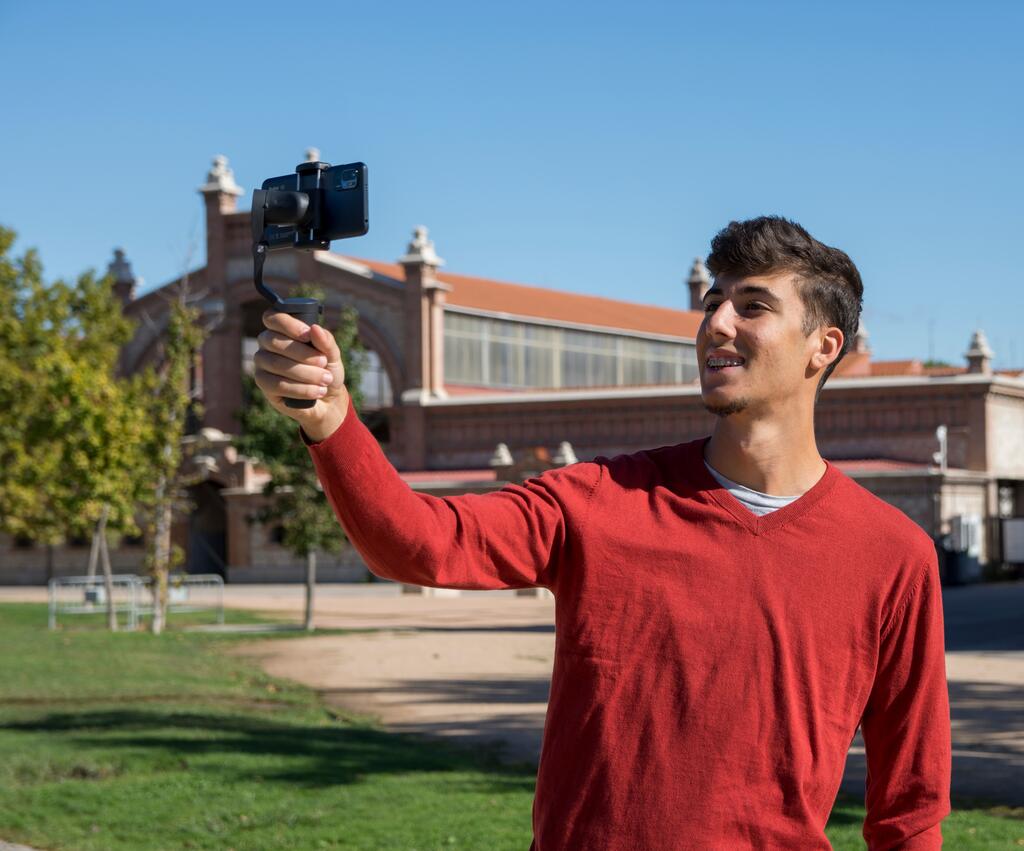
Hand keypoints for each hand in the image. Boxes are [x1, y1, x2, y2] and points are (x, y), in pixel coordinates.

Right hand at [253, 308, 349, 442]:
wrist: (328, 399)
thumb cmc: (327, 370)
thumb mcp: (332, 355)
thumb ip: (326, 341)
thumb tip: (314, 328)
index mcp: (282, 330)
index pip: (273, 318)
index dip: (289, 325)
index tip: (307, 335)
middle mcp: (267, 344)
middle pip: (275, 342)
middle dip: (303, 354)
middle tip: (324, 363)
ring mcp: (262, 364)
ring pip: (277, 364)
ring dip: (305, 373)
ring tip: (326, 380)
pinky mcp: (264, 385)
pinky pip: (277, 385)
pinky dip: (301, 389)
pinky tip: (317, 392)